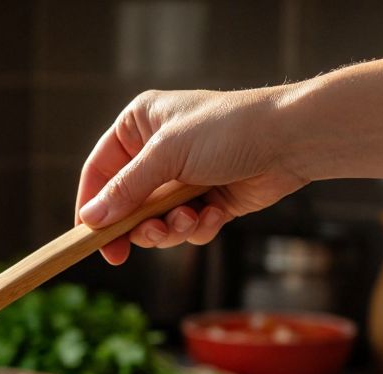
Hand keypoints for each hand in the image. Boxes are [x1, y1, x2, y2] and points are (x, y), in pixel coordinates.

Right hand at [76, 88, 308, 264]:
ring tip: (189, 219)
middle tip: (144, 239)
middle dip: (138, 224)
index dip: (91, 205)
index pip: (99, 171)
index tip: (90, 237)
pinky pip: (185, 228)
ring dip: (171, 228)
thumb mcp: (167, 155)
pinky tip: (213, 215)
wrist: (293, 140)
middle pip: (125, 204)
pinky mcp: (206, 200)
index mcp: (139, 125)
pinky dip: (197, 228)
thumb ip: (125, 190)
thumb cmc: (229, 131)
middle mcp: (156, 151)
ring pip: (155, 222)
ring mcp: (181, 178)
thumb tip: (90, 220)